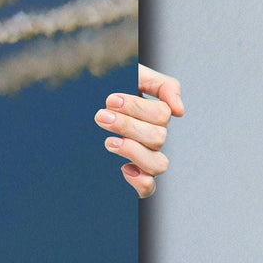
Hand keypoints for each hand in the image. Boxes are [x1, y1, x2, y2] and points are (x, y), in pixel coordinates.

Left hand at [96, 64, 182, 197]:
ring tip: (108, 141)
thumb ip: (162, 85)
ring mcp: (145, 156)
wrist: (82, 98)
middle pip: (158, 138)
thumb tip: (179, 111)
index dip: (136, 107)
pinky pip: (148, 187)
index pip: (161, 115)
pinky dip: (140, 181)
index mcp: (156, 114)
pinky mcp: (133, 173)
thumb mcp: (135, 75)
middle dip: (127, 125)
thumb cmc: (111, 86)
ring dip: (133, 151)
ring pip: (158, 164)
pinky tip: (123, 168)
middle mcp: (154, 137)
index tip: (110, 99)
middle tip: (102, 116)